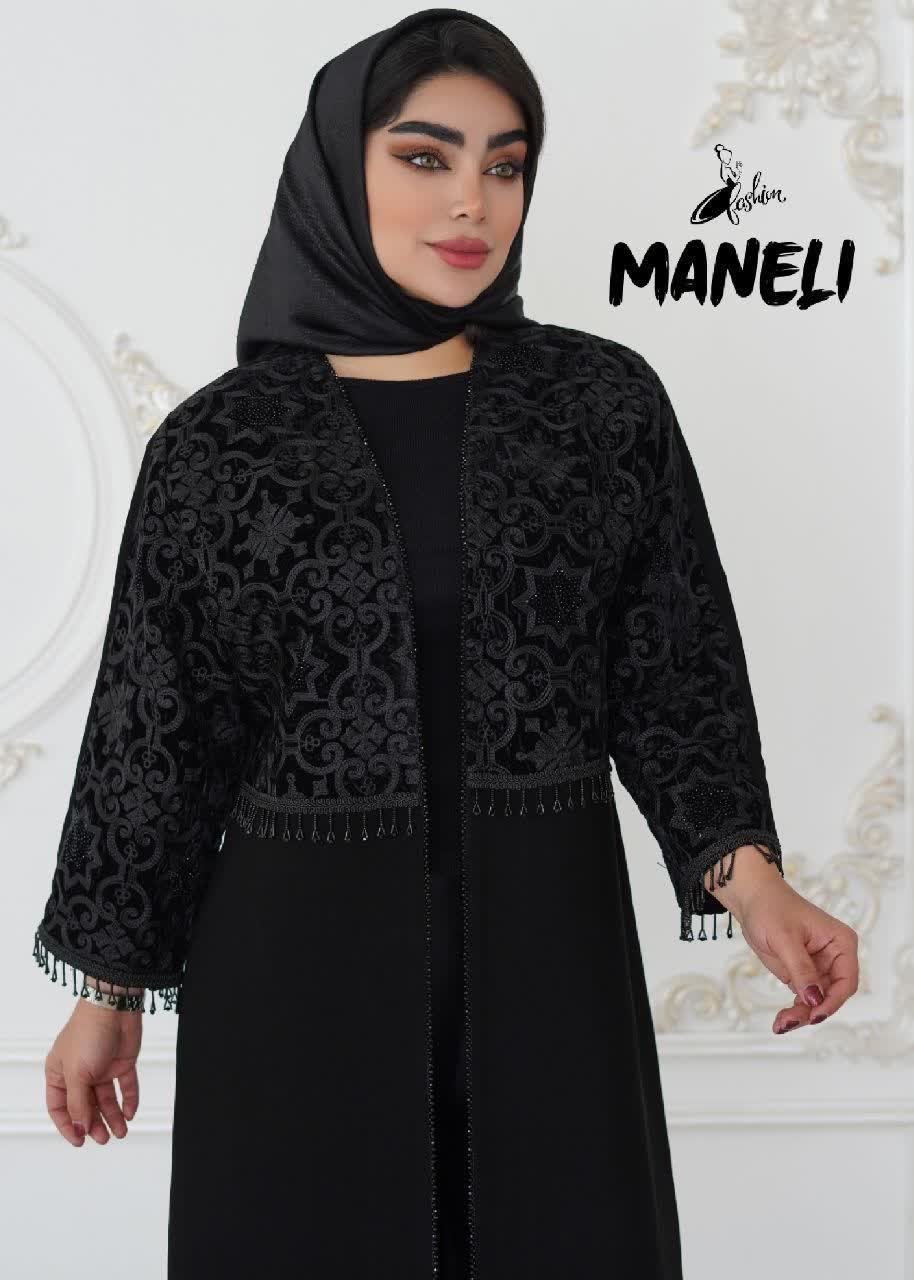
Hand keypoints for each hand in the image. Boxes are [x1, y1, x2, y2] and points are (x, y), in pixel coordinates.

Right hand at [44, 999, 142, 1145]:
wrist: (115, 1006)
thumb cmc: (88, 1032)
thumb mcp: (77, 1074)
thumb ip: (78, 1104)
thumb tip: (81, 1127)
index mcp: (59, 1073)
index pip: (59, 1107)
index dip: (68, 1125)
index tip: (80, 1140)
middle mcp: (80, 1073)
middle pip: (85, 1107)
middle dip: (94, 1124)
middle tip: (103, 1138)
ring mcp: (101, 1068)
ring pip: (106, 1100)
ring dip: (113, 1117)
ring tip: (120, 1132)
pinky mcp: (121, 1063)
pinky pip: (125, 1087)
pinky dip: (129, 1100)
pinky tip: (130, 1113)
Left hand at [726, 875, 859, 1034]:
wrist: (751, 899)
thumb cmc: (771, 907)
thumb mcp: (785, 938)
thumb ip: (801, 969)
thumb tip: (815, 999)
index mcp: (841, 943)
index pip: (847, 981)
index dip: (833, 1001)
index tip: (814, 1015)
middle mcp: (835, 957)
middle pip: (832, 995)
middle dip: (813, 1012)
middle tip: (789, 1022)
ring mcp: (819, 967)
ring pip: (818, 1001)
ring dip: (802, 1015)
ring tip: (781, 1023)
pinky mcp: (802, 974)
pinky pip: (804, 999)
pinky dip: (795, 1010)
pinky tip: (781, 1020)